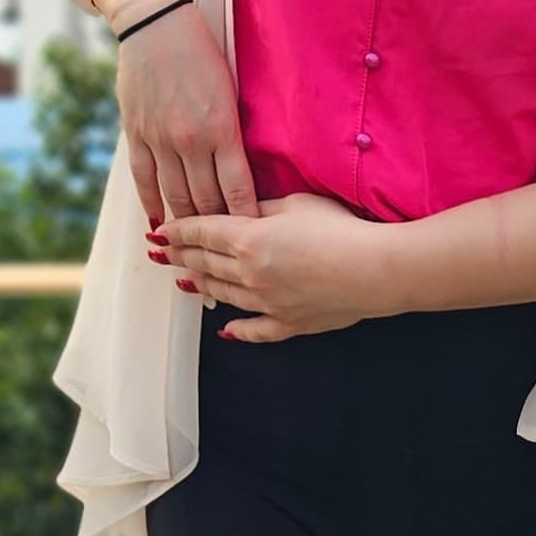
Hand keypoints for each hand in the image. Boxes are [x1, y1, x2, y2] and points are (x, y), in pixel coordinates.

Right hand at [110, 0, 258, 232]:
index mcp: (221, 128)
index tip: (253, 243)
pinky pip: (144, 180)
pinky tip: (159, 224)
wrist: (155, 22)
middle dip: (218, 232)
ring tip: (194, 247)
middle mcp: (190, 140)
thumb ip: (232, 131)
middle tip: (227, 253)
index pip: (237, 190)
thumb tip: (241, 169)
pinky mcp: (135, 133)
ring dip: (186, 226)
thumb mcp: (230, 88)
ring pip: (175, 197)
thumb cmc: (203, 50)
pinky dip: (152, 205)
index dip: (245, 221)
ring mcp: (159, 139)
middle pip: (206, 202)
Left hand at [152, 190, 389, 341]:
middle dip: (180, 256)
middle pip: (206, 263)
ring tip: (184, 281)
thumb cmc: (339, 229)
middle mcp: (250, 274)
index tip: (160, 231)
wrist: (375, 270)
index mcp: (248, 239)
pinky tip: (225, 331)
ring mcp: (267, 303)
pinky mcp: (289, 324)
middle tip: (160, 253)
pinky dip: (238, 331)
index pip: (202, 232)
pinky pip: (256, 330)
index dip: (178, 231)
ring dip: (201, 286)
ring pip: (224, 294)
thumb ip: (261, 206)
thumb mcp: (295, 203)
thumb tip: (242, 209)